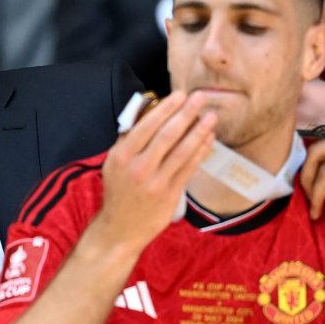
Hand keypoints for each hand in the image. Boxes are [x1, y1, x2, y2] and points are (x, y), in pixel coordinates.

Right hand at [95, 90, 215, 254]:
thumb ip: (128, 140)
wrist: (120, 228)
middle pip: (167, 135)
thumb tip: (147, 113)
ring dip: (199, 131)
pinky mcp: (170, 195)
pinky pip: (189, 168)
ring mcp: (156, 182)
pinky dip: (200, 151)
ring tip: (211, 116)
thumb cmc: (118, 192)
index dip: (166, 108)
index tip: (180, 95)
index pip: (147, 126)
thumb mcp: (113, 163)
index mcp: (121, 156)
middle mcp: (138, 168)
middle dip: (186, 113)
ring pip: (182, 151)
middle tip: (200, 98)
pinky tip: (209, 140)